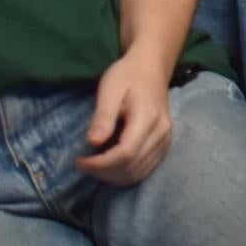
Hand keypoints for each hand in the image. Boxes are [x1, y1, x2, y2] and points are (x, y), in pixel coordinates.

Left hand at [77, 55, 172, 184]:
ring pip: (138, 173)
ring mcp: (165, 140)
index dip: (100, 164)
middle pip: (131, 167)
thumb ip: (103, 116)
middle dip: (103, 172)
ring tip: (94, 165)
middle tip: (83, 163)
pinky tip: (109, 165)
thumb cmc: (127, 75)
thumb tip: (93, 142)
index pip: (125, 153)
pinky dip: (124, 174)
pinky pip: (144, 169)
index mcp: (148, 117)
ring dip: (112, 176)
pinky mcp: (163, 145)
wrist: (151, 68)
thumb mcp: (110, 89)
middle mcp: (161, 132)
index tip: (80, 161)